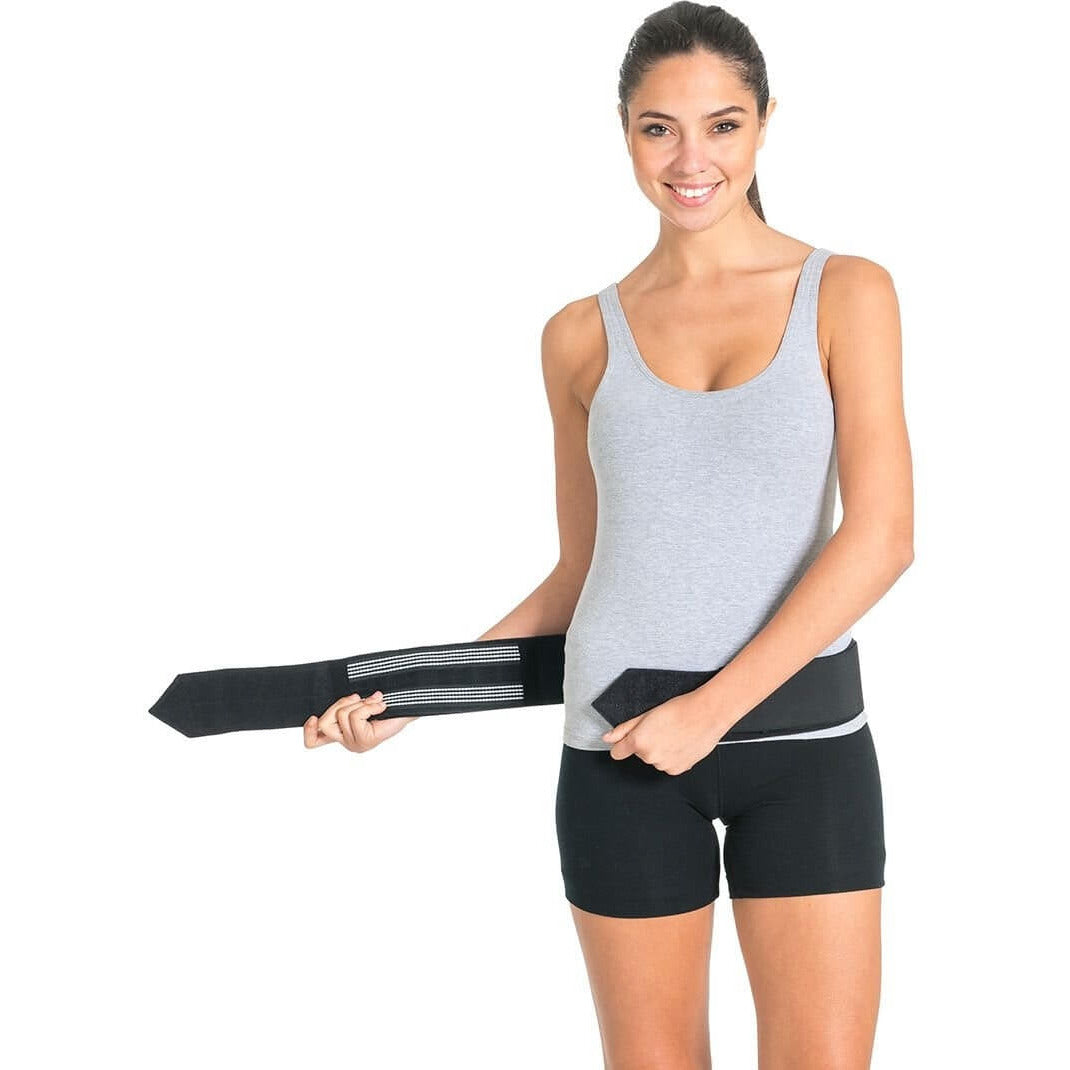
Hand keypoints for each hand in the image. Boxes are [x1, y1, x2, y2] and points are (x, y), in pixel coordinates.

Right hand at [303, 691, 417, 752]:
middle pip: (324, 722)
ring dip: (359, 703)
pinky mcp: (367, 741)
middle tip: (359, 698)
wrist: (411, 708)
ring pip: (342, 715)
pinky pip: (356, 717)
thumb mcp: (361, 701)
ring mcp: (356, 743)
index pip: (314, 742)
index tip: (314, 717)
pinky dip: (368, 706)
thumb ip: (347, 701)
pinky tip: (380, 706)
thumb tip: (345, 694)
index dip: (308, 730)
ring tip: (375, 703)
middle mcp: (347, 742)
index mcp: (343, 734)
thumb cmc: (388, 705)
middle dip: (340, 704)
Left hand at [601, 691, 725, 774]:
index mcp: (639, 742)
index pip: (617, 753)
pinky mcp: (678, 770)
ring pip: (655, 759)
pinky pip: (668, 765)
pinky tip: (681, 743)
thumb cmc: (679, 709)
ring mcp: (665, 765)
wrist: (706, 714)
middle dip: (646, 743)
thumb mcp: (646, 714)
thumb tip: (608, 738)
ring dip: (660, 750)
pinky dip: (672, 757)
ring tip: (674, 734)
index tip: (628, 740)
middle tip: (661, 728)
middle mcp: (650, 757)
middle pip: (639, 753)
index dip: (622, 744)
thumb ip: (624, 729)